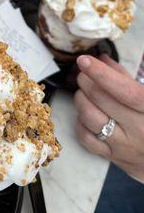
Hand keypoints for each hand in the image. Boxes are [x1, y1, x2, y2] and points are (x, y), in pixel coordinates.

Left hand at [74, 54, 143, 182]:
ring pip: (89, 117)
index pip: (124, 90)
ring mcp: (124, 145)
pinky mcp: (112, 157)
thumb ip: (125, 77)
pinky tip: (86, 115)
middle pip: (100, 99)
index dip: (101, 73)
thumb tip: (102, 59)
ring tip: (83, 93)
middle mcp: (139, 129)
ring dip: (80, 99)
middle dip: (85, 81)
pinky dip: (80, 122)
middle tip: (83, 75)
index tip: (84, 60)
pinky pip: (85, 137)